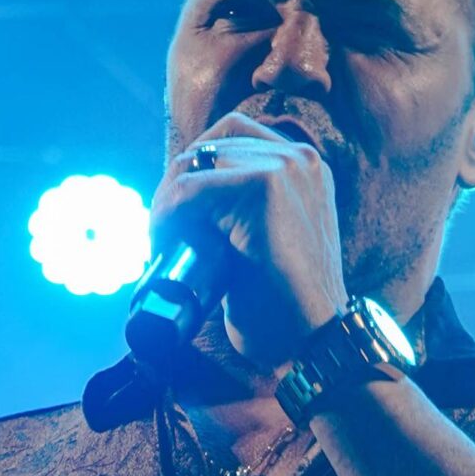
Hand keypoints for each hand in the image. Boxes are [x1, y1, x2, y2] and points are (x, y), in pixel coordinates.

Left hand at [151, 113, 347, 375]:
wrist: (315, 340)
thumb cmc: (286, 307)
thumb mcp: (266, 245)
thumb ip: (242, 214)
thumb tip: (184, 204)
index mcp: (304, 167)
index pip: (233, 135)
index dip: (194, 168)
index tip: (175, 213)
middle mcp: (299, 157)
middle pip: (210, 145)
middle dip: (175, 185)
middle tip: (159, 232)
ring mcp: (285, 167)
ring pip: (195, 165)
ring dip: (166, 202)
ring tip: (158, 241)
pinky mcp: (264, 187)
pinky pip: (191, 188)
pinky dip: (167, 213)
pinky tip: (163, 240)